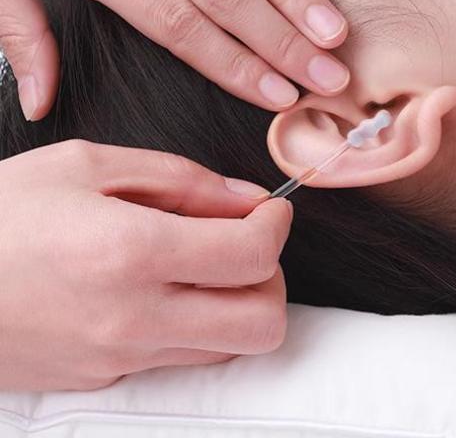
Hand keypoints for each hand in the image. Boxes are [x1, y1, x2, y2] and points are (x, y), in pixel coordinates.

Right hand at [0, 140, 293, 390]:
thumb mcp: (85, 165)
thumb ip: (179, 179)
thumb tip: (245, 197)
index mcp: (132, 251)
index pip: (254, 256)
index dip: (278, 225)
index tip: (271, 207)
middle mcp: (134, 317)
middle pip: (263, 322)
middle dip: (272, 277)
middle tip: (247, 240)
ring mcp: (119, 358)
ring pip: (230, 347)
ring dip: (240, 302)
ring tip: (205, 261)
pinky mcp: (102, 380)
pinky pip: (182, 358)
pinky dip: (199, 324)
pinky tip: (167, 287)